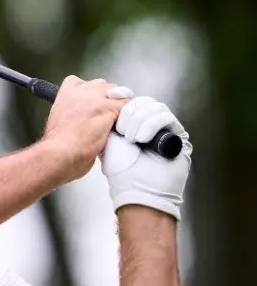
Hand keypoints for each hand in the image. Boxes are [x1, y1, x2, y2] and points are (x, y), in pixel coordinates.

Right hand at [40, 76, 131, 182]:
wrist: (60, 153)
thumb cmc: (57, 146)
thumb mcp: (57, 123)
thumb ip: (71, 115)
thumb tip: (82, 121)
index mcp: (64, 95)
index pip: (80, 82)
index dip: (89, 91)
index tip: (91, 103)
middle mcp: (80, 92)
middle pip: (102, 85)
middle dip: (107, 98)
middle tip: (106, 116)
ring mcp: (95, 99)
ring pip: (118, 93)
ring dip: (119, 105)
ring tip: (115, 122)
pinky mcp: (109, 109)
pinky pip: (128, 105)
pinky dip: (128, 115)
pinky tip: (122, 127)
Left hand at [101, 96, 191, 219]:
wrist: (137, 189)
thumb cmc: (121, 171)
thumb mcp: (109, 140)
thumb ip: (111, 119)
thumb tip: (111, 96)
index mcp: (133, 124)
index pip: (131, 100)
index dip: (122, 97)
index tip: (112, 95)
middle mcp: (150, 125)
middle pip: (143, 101)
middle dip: (129, 112)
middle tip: (122, 130)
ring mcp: (165, 129)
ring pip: (154, 107)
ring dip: (140, 120)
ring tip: (132, 139)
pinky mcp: (178, 135)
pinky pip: (166, 116)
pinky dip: (151, 124)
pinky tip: (142, 139)